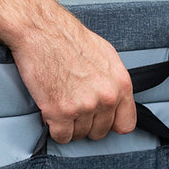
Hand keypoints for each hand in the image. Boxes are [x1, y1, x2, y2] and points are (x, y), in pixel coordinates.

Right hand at [9, 19, 135, 142]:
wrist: (41, 31)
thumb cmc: (68, 39)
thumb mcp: (106, 56)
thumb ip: (113, 81)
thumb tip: (113, 97)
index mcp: (120, 84)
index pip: (126, 123)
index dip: (111, 124)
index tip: (100, 121)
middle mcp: (105, 98)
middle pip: (100, 131)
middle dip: (86, 124)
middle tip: (74, 113)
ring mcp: (83, 107)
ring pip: (79, 135)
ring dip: (69, 126)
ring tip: (60, 110)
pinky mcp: (59, 112)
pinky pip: (61, 136)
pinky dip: (54, 130)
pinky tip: (50, 116)